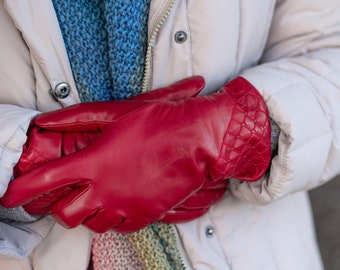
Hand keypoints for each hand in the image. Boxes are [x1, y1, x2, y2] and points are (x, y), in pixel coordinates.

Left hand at [1, 76, 270, 232]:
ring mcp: (125, 205)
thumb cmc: (159, 122)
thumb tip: (48, 119)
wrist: (197, 140)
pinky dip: (112, 219)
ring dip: (88, 212)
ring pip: (91, 224)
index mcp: (94, 162)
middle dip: (60, 207)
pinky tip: (119, 203)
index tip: (10, 196)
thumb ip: (78, 119)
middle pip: (65, 214)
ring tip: (96, 197)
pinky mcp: (144, 215)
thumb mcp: (117, 113)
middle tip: (69, 194)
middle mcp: (105, 189)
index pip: (45, 181)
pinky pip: (118, 227)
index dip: (21, 190)